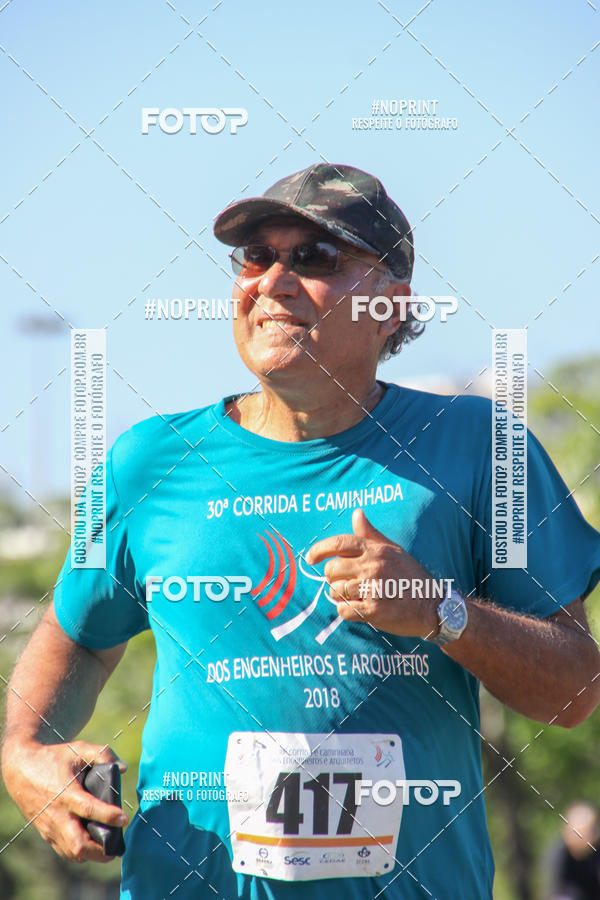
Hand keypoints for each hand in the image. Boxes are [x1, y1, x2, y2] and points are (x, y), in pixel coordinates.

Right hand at [1, 738, 127, 862]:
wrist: (22, 768)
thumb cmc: (54, 758)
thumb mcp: (78, 749)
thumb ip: (102, 754)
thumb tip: (123, 767)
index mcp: (66, 793)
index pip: (88, 809)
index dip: (108, 816)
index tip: (123, 819)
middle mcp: (57, 814)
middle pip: (78, 844)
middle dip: (100, 850)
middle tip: (117, 846)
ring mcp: (50, 826)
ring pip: (70, 852)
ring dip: (90, 854)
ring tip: (107, 848)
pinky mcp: (45, 832)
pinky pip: (62, 850)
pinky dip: (78, 853)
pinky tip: (91, 846)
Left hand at [305, 508, 438, 638]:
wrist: (432, 605)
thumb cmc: (410, 575)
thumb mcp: (393, 549)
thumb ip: (370, 534)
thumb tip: (356, 513)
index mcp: (375, 550)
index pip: (338, 544)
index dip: (319, 550)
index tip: (310, 559)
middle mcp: (373, 566)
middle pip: (332, 570)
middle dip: (332, 578)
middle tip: (343, 583)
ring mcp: (373, 589)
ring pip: (336, 592)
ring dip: (340, 597)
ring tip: (355, 597)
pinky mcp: (374, 611)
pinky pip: (344, 610)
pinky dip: (346, 611)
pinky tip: (358, 609)